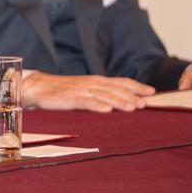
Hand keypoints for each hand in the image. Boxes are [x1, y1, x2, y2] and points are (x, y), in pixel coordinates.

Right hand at [21, 71, 153, 112]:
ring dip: (119, 101)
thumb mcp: (85, 90)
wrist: (39, 88)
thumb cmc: (64, 91)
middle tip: (145, 104)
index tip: (152, 92)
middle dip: (131, 96)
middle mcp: (91, 83)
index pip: (120, 81)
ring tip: (132, 108)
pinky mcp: (70, 98)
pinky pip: (85, 102)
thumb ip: (102, 94)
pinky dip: (97, 106)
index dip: (136, 86)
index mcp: (96, 81)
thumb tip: (122, 103)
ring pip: (104, 95)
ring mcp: (80, 90)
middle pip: (115, 89)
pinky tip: (107, 111)